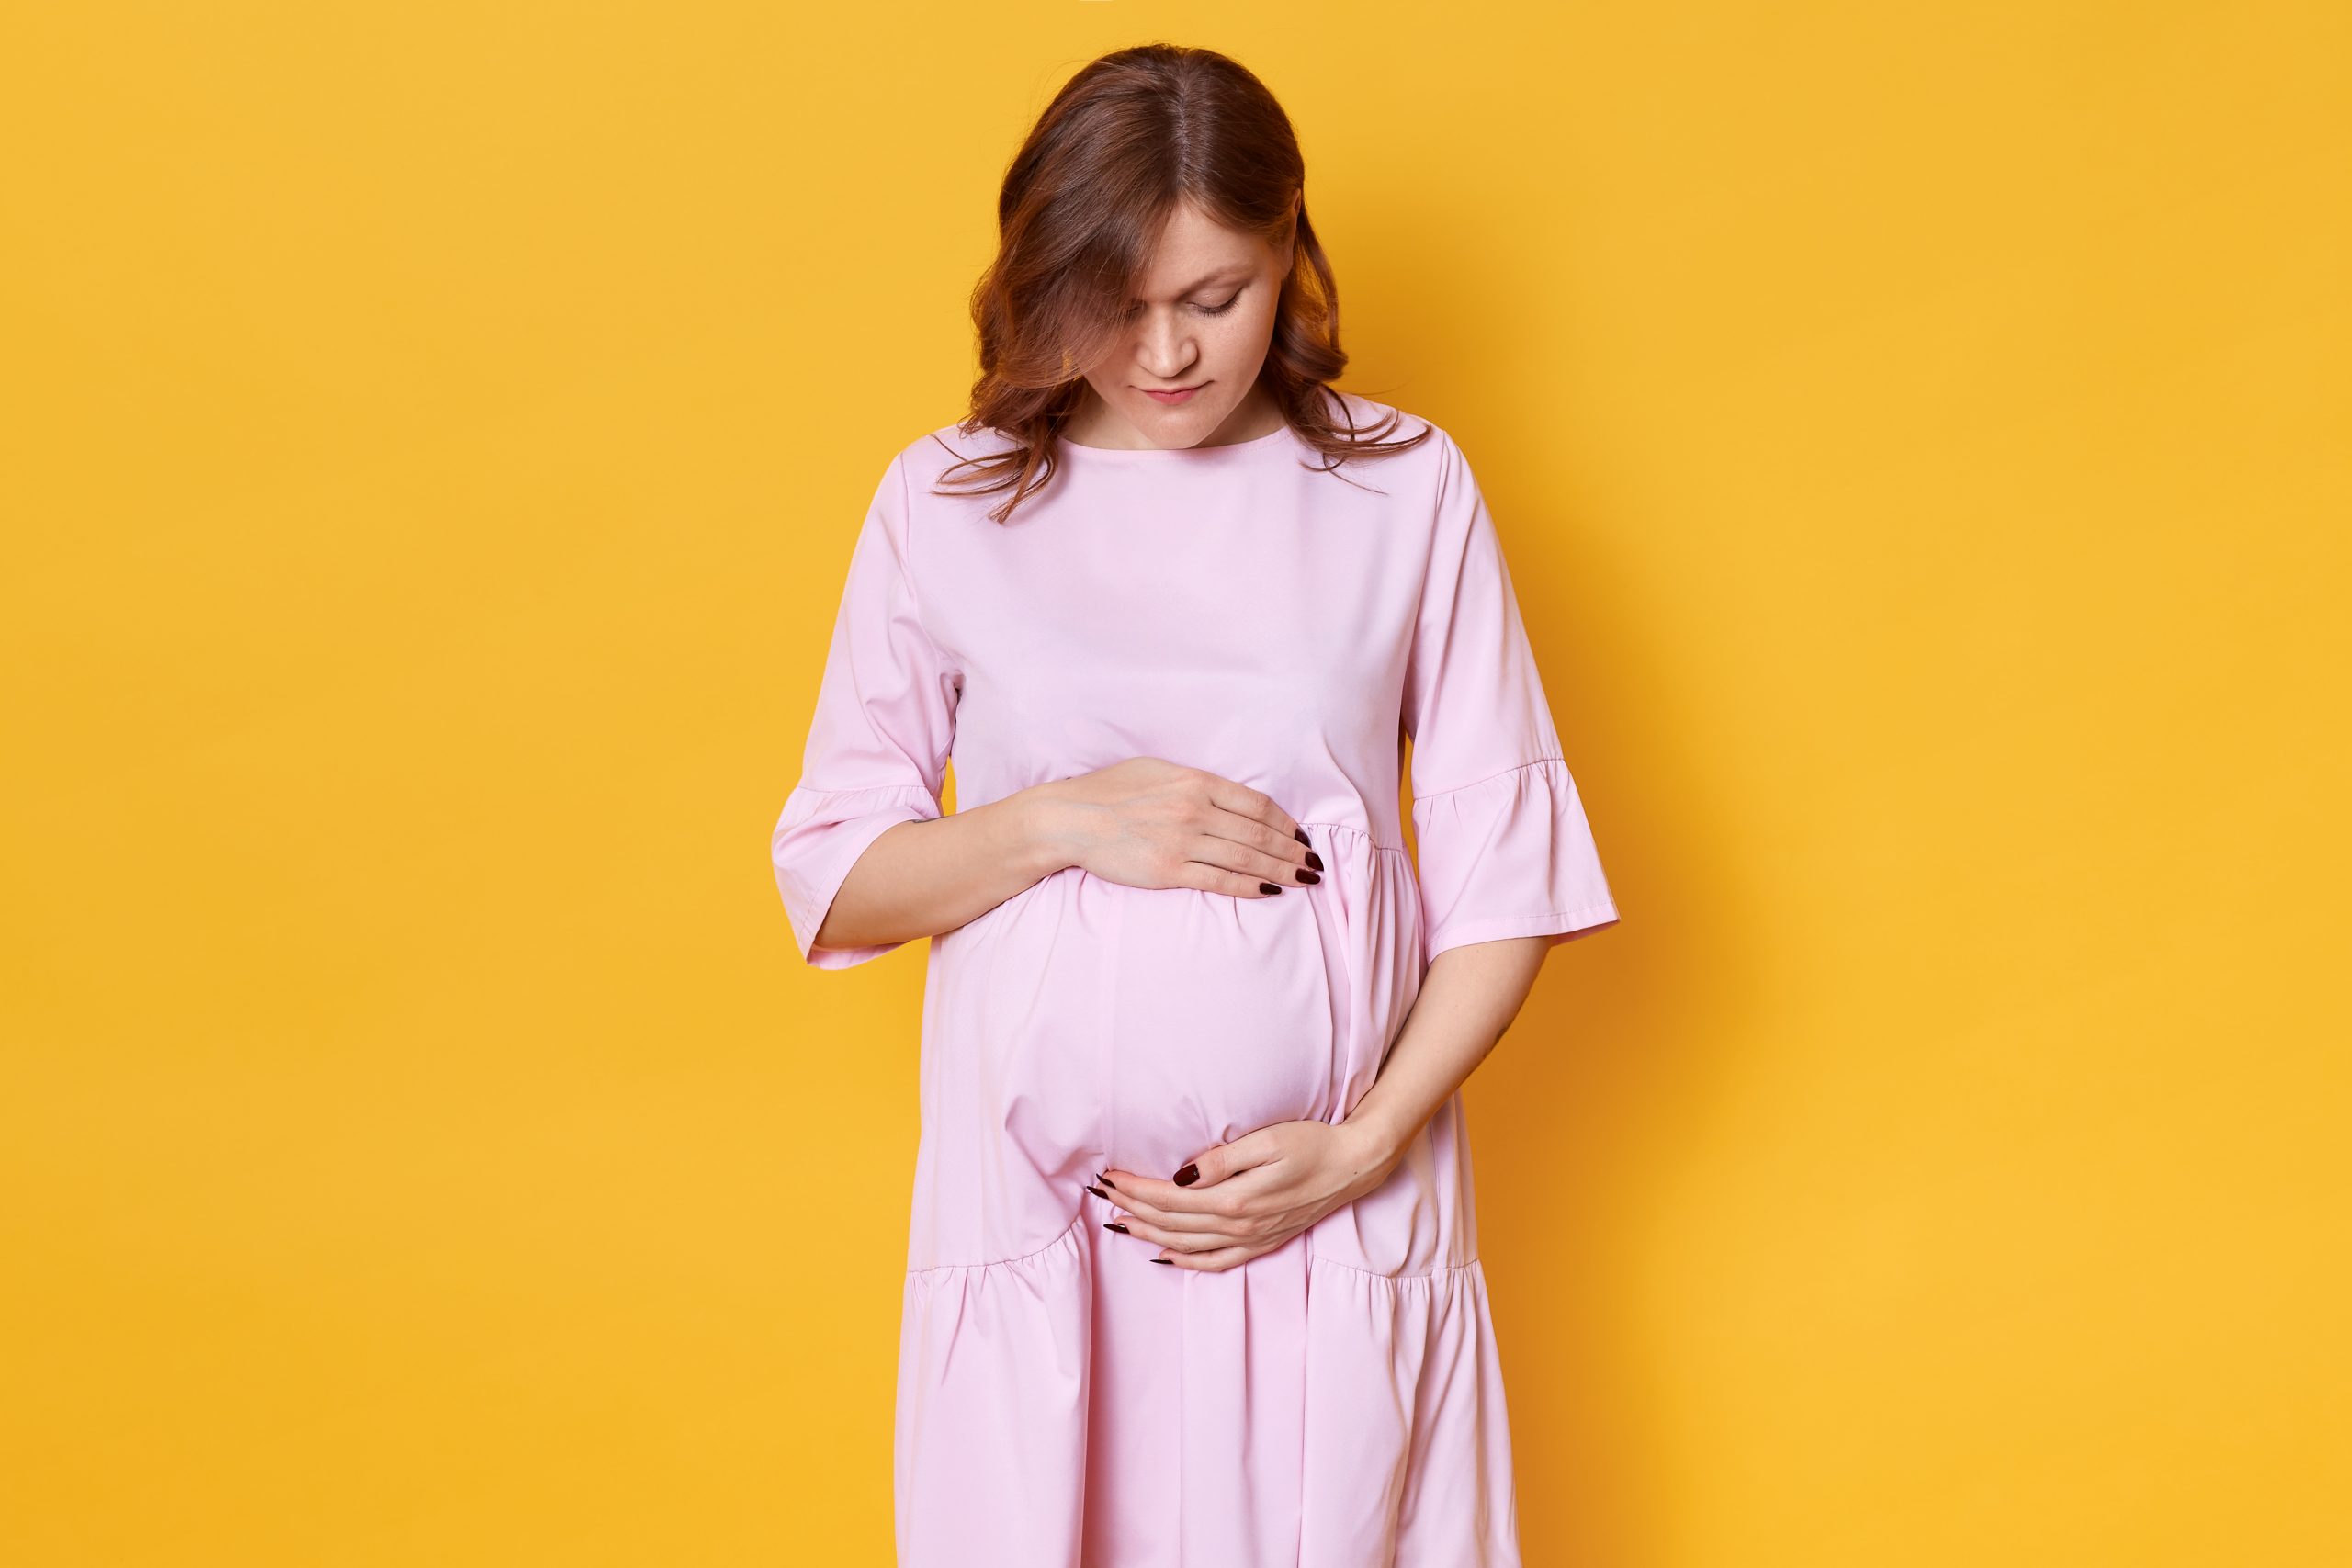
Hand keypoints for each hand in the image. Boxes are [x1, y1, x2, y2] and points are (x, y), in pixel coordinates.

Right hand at [1034, 756, 1321, 897]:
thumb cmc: (1109, 791)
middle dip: (1292, 850)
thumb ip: (1194, 782)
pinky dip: (1249, 886)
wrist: (1069, 819)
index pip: (1256, 804)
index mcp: (1195, 781)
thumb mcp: (1157, 770)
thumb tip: (1227, 797)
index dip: (1285, 823)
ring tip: (1304, 879)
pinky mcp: (1168, 871)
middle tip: (1315, 864)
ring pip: (1247, 858)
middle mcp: (1194, 810)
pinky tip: (1271, 891)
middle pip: (1259, 833)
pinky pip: (1220, 880)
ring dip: (1282, 870)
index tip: (1301, 835)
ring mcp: (1182, 842)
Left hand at [1097, 1117, 1404, 1271]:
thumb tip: (1179, 1175)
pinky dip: (1186, 1261)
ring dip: (1149, 1235)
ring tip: (1119, 1224)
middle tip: (1102, 1193)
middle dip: (1132, 1208)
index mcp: (1235, 1199)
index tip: (1108, 1176)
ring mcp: (1252, 1238)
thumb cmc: (1311, 1143)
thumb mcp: (1266, 1141)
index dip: (1134, 1189)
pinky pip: (1216, 1262)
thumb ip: (1221, 1161)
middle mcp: (1239, 1225)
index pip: (1169, 1198)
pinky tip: (1165, 1257)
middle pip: (1171, 1223)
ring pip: (1187, 1245)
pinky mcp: (1263, 1241)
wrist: (1354, 1165)